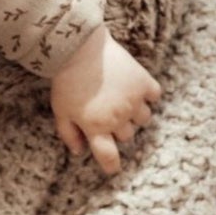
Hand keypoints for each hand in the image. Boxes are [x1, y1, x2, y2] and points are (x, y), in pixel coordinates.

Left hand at [50, 26, 161, 174]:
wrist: (79, 47)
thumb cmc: (66, 80)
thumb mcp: (60, 110)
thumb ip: (69, 134)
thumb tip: (79, 152)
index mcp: (96, 127)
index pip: (109, 156)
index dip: (112, 165)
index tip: (113, 168)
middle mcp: (118, 117)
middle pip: (127, 136)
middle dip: (119, 129)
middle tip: (107, 113)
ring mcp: (133, 100)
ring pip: (143, 119)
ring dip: (134, 114)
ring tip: (122, 100)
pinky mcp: (143, 82)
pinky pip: (155, 96)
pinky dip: (149, 95)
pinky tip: (136, 88)